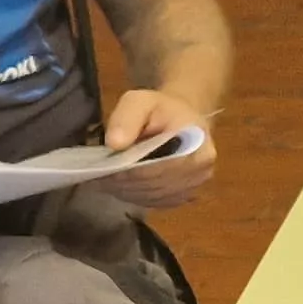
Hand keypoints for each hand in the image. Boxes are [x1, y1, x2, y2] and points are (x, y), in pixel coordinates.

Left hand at [97, 87, 218, 209]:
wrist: (182, 120)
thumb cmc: (161, 109)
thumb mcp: (141, 101)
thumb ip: (127, 118)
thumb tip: (114, 144)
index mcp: (198, 145)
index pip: (162, 167)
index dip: (132, 171)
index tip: (106, 169)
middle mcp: (202, 171)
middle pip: (157, 185)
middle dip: (126, 182)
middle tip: (100, 177)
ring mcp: (195, 187)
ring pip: (153, 197)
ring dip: (128, 191)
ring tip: (107, 181)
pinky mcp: (185, 196)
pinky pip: (156, 201)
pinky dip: (135, 195)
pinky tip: (121, 186)